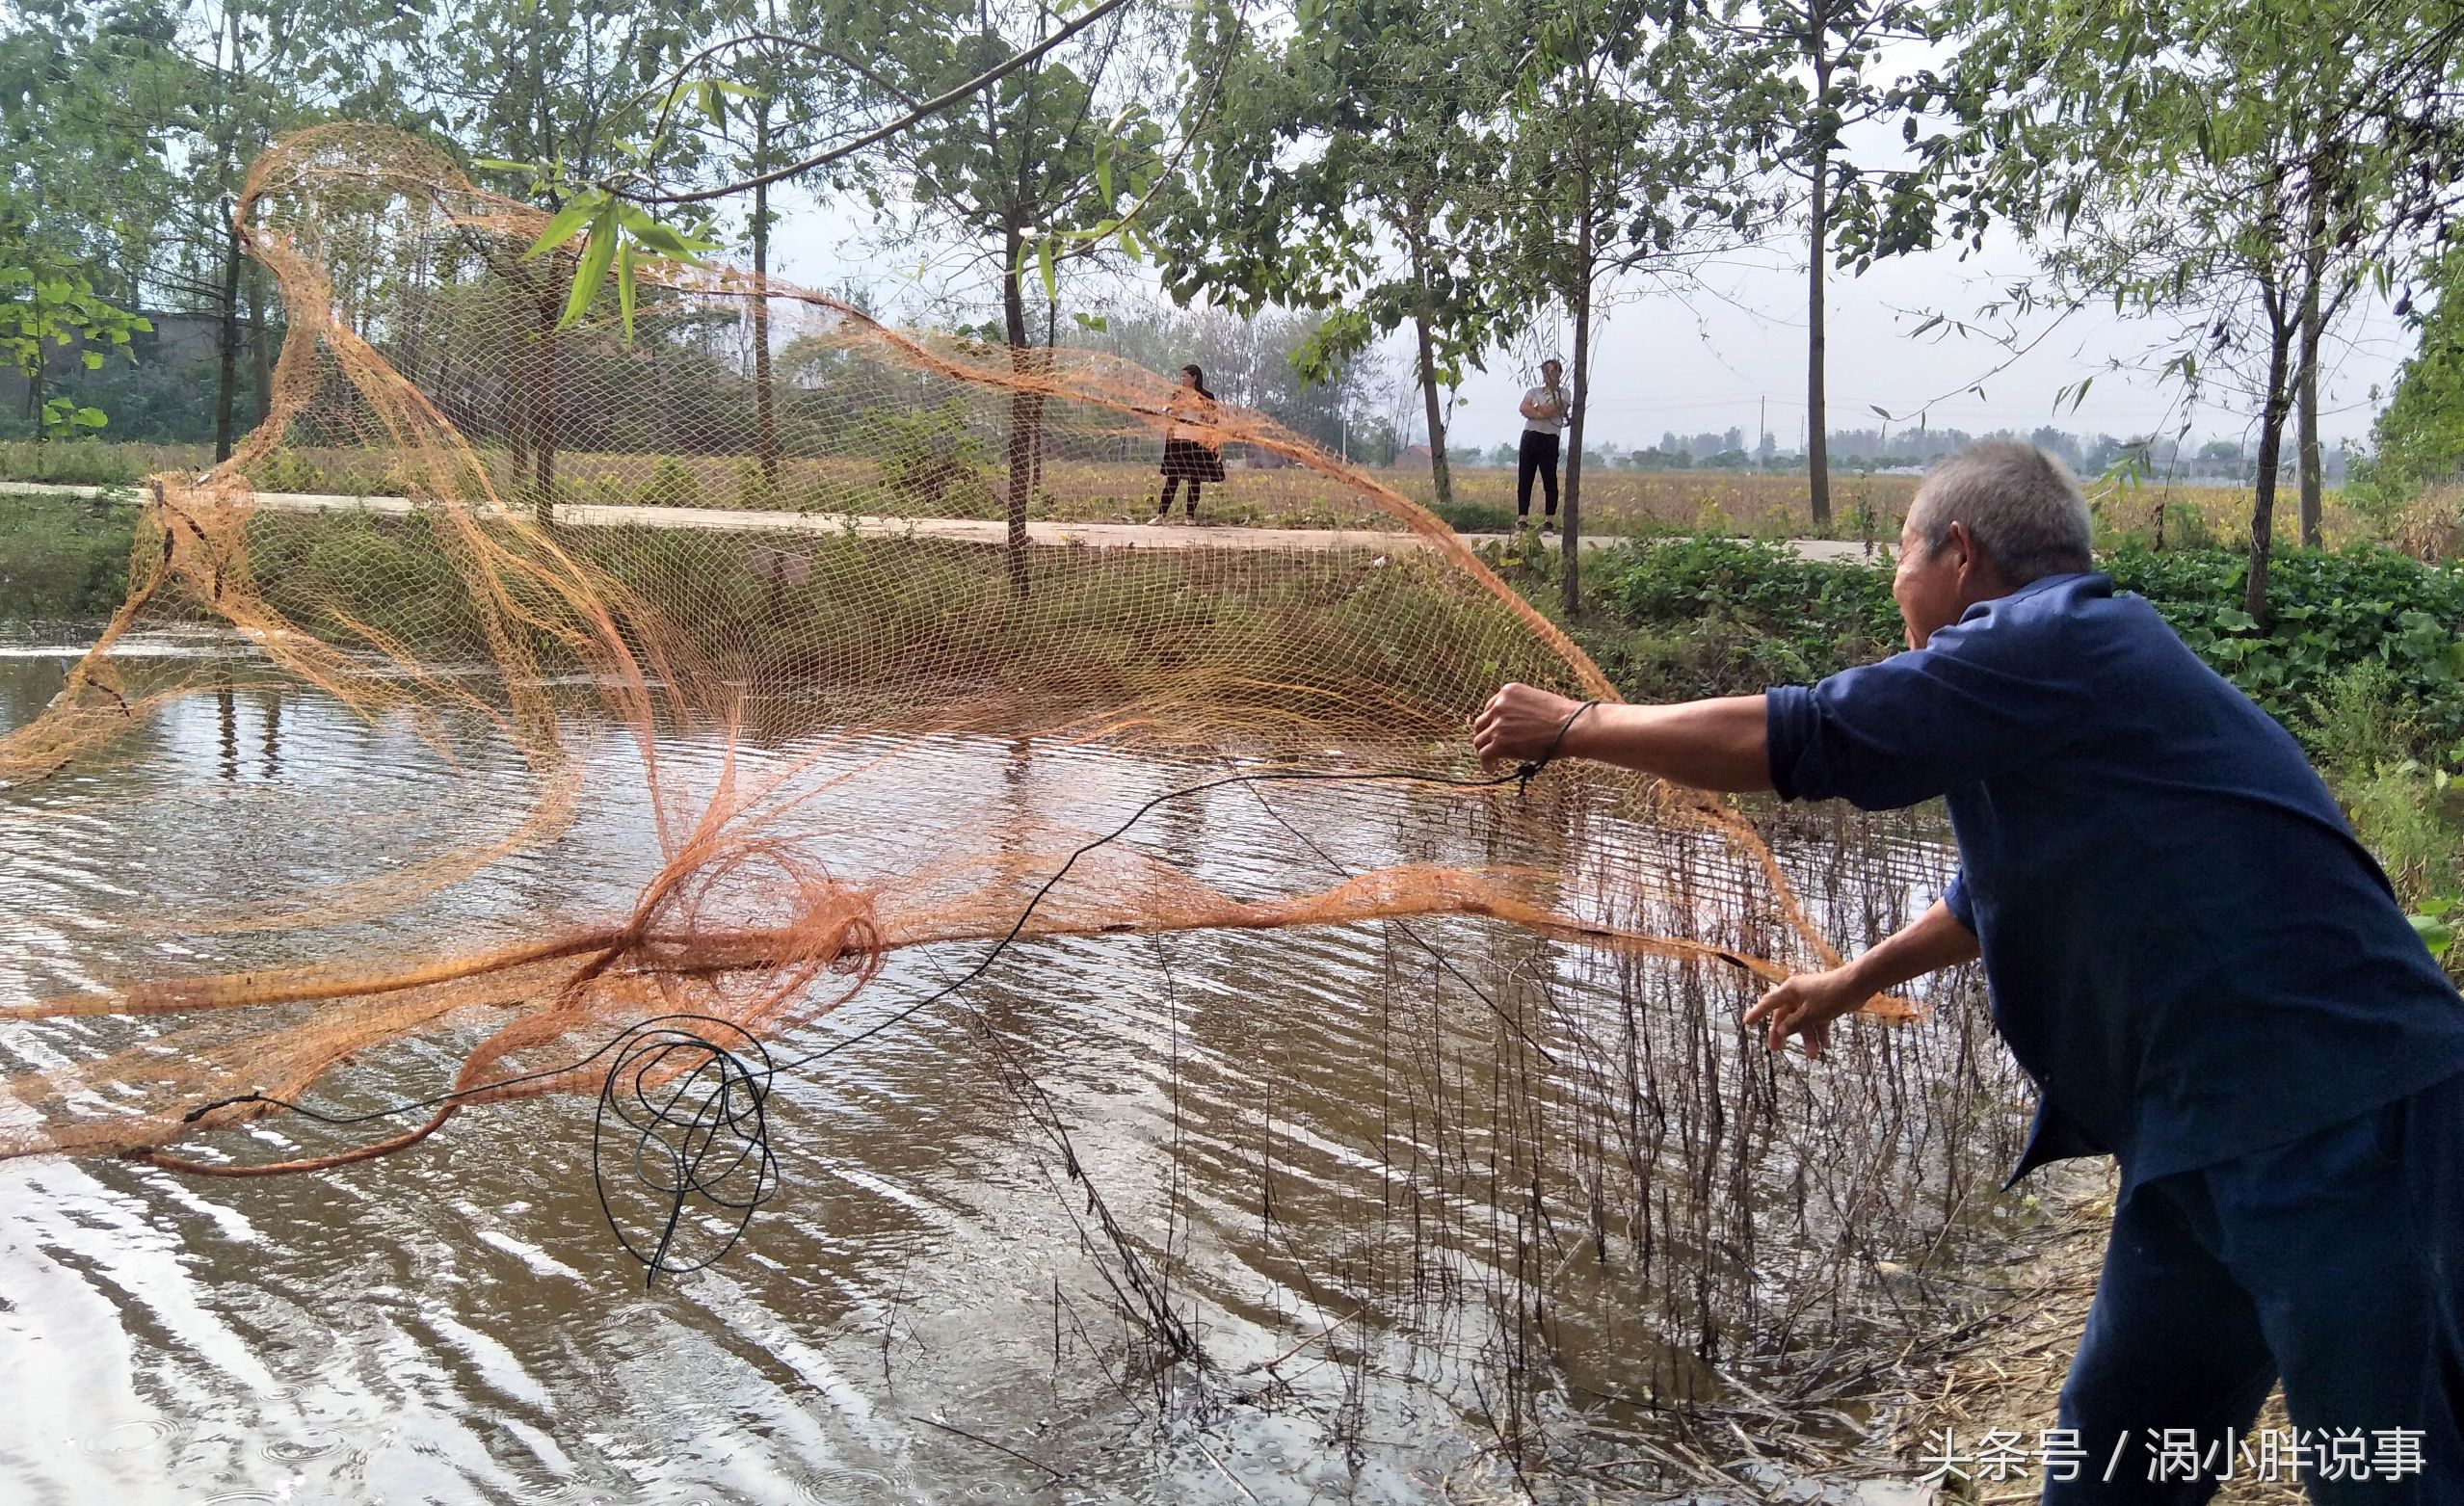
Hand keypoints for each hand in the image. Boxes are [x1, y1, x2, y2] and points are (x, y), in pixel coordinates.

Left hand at [1471, 683, 1582, 771]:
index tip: (1496, 731)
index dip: (1493, 722)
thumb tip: (1515, 726)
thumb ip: (1520, 709)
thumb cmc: (1564, 717)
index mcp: (1508, 691)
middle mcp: (1499, 704)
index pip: (1491, 707)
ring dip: (1485, 750)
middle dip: (1485, 735)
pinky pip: (1484, 754)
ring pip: (1480, 740)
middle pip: (1481, 723)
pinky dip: (1486, 763)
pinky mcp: (1499, 742)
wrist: (1571, 726)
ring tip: (1493, 760)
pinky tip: (1493, 768)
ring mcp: (1497, 724)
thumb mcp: (1537, 701)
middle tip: (1491, 745)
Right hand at [1742, 967, 1872, 1058]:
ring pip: (1804, 1021)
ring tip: (1813, 1055)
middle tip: (1776, 1049)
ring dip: (1808, 1038)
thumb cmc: (1831, 995)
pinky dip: (1820, 1032)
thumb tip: (1781, 1031)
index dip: (1757, 1013)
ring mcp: (1811, 999)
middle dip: (1783, 1034)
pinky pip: (1817, 1020)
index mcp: (1789, 991)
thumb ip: (1794, 1024)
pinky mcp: (1824, 1004)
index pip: (1768, 1003)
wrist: (1857, 985)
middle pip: (1785, 1016)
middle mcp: (1797, 994)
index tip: (1747, 1024)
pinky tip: (1826, 1046)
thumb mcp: (1810, 1014)